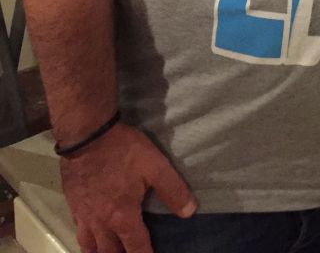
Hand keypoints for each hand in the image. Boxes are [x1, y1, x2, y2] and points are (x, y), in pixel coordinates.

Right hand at [61, 122, 195, 252]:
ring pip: (90, 249)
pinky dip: (87, 242)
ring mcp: (84, 216)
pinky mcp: (73, 205)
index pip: (136, 248)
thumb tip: (189, 212)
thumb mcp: (155, 165)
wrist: (87, 135)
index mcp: (123, 216)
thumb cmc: (122, 150)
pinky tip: (90, 239)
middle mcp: (102, 223)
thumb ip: (172, 189)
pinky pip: (79, 232)